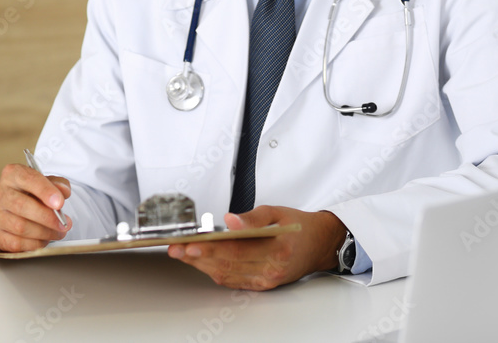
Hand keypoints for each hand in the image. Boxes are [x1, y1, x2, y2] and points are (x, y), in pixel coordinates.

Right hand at [0, 163, 71, 251]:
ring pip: (20, 227)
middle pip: (22, 206)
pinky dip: (34, 244)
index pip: (28, 180)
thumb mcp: (47, 183)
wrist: (17, 208)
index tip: (59, 203)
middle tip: (63, 224)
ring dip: (44, 233)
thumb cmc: (33, 193)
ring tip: (58, 232)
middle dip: (47, 217)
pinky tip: (44, 239)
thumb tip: (63, 192)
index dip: (45, 192)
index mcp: (12, 174)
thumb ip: (57, 184)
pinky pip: (16, 243)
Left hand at [167, 206, 345, 290]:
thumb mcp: (276, 212)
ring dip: (202, 265)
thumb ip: (251, 217)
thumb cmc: (299, 226)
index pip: (237, 250)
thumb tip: (230, 220)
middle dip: (198, 257)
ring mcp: (267, 279)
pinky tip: (201, 263)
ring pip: (228, 275)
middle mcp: (271, 268)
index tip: (191, 243)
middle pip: (228, 264)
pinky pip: (234, 281)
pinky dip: (215, 272)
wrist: (320, 244)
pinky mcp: (263, 285)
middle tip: (177, 248)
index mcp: (276, 248)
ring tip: (182, 254)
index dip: (211, 248)